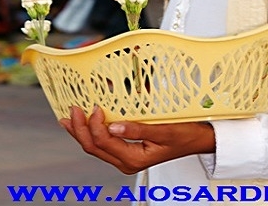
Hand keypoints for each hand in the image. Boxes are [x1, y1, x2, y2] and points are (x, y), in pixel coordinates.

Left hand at [59, 106, 215, 173]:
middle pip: (93, 147)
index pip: (104, 142)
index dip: (94, 124)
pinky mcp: (127, 150)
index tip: (95, 106)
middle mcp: (126, 161)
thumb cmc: (184, 135)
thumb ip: (138, 130)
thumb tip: (114, 126)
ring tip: (70, 118)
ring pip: (95, 147)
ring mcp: (126, 157)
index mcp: (133, 159)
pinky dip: (91, 133)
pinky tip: (86, 124)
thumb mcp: (164, 131)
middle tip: (72, 110)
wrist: (197, 139)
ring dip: (82, 132)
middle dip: (79, 129)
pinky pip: (103, 144)